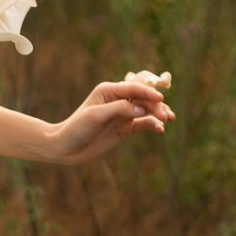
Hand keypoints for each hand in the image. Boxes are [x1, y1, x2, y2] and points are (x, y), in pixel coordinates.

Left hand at [51, 70, 173, 164]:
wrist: (66, 148)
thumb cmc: (77, 128)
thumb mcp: (96, 116)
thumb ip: (119, 109)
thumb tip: (142, 108)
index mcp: (108, 90)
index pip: (134, 87)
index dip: (149, 92)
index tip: (161, 99)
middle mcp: (118, 99)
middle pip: (143, 97)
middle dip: (156, 104)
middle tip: (166, 115)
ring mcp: (123, 113)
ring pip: (147, 109)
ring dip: (159, 113)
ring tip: (169, 119)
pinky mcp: (125, 128)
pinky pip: (144, 123)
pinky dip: (153, 125)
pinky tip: (160, 130)